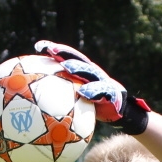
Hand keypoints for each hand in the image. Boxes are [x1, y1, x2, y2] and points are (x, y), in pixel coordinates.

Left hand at [34, 40, 149, 133]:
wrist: (122, 115)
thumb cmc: (96, 108)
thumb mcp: (79, 101)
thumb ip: (65, 97)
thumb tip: (42, 103)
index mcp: (85, 73)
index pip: (69, 58)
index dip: (55, 50)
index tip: (39, 46)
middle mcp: (94, 74)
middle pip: (78, 60)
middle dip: (65, 53)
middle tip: (51, 51)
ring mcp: (104, 82)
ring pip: (90, 72)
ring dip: (79, 69)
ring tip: (67, 67)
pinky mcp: (113, 94)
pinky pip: (102, 92)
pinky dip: (93, 92)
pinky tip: (83, 93)